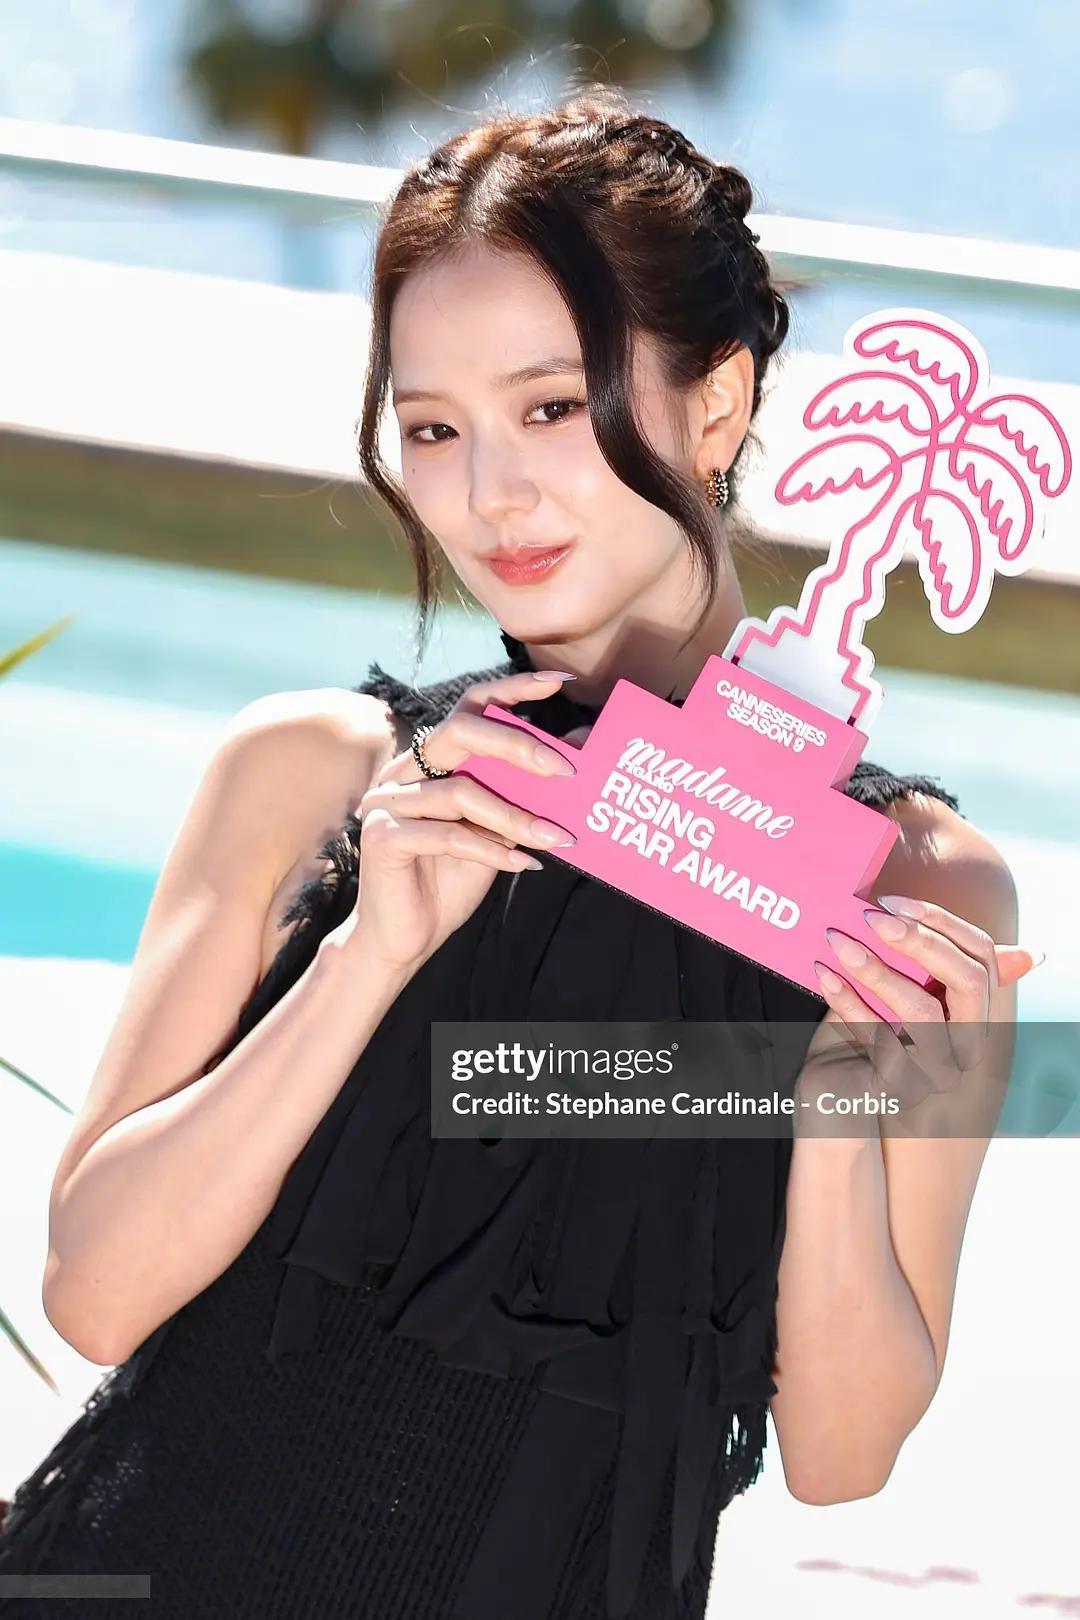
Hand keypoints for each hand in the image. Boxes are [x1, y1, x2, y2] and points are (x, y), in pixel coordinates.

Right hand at [344, 668, 580, 971]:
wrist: (406, 938)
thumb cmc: (450, 880)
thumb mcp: (497, 830)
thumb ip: (522, 792)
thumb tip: (576, 751)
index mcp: (431, 760)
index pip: (471, 707)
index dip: (513, 689)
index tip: (559, 682)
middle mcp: (404, 771)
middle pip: (461, 731)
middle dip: (517, 745)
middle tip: (566, 769)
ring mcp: (388, 801)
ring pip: (460, 792)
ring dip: (516, 817)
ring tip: (556, 837)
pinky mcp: (382, 837)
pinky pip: (447, 835)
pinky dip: (491, 849)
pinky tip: (523, 863)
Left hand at [799, 895, 1042, 1126]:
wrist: (829, 1096)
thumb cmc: (862, 1034)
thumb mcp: (894, 989)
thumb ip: (917, 958)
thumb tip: (917, 904)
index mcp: (973, 1014)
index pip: (984, 958)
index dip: (943, 923)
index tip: (892, 901)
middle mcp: (966, 1046)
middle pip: (968, 982)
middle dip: (921, 942)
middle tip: (870, 918)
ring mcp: (937, 1072)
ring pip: (922, 1011)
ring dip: (877, 970)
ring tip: (837, 942)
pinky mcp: (901, 1090)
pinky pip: (879, 1039)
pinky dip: (849, 1002)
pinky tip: (823, 974)